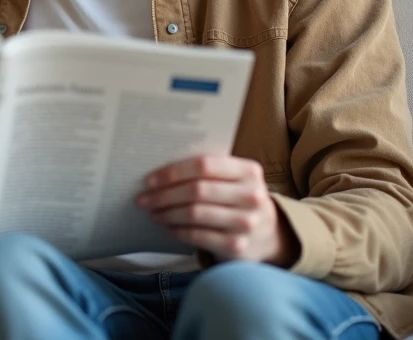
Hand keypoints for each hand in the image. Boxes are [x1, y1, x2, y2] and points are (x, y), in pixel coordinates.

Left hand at [138, 155, 297, 266]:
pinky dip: (178, 231)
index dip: (173, 172)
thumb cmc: (238, 200)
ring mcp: (247, 223)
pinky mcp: (238, 246)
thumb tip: (159, 169)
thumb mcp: (234, 180)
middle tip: (143, 199)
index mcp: (249, 171)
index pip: (204, 165)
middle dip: (164, 195)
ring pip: (195, 214)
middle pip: (197, 190)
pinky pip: (198, 236)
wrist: (270, 236)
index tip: (149, 180)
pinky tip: (168, 228)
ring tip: (153, 213)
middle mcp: (252, 196)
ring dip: (167, 213)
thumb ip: (209, 171)